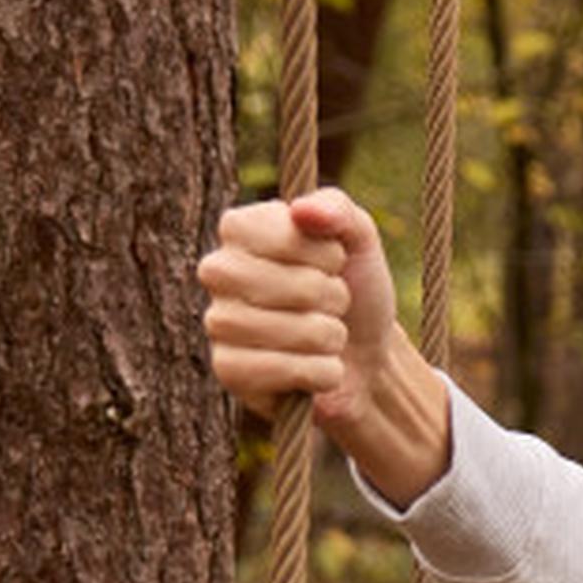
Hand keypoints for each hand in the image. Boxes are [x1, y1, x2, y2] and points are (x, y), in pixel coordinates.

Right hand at [197, 187, 450, 503]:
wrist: (364, 357)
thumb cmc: (355, 289)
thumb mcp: (359, 239)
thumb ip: (337, 210)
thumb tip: (302, 211)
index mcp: (240, 228)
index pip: (291, 235)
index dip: (329, 256)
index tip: (333, 262)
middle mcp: (218, 271)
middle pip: (301, 287)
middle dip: (335, 299)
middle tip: (333, 303)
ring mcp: (219, 322)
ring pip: (298, 331)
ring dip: (331, 338)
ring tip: (325, 335)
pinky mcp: (228, 370)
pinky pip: (288, 370)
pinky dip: (321, 373)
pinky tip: (315, 369)